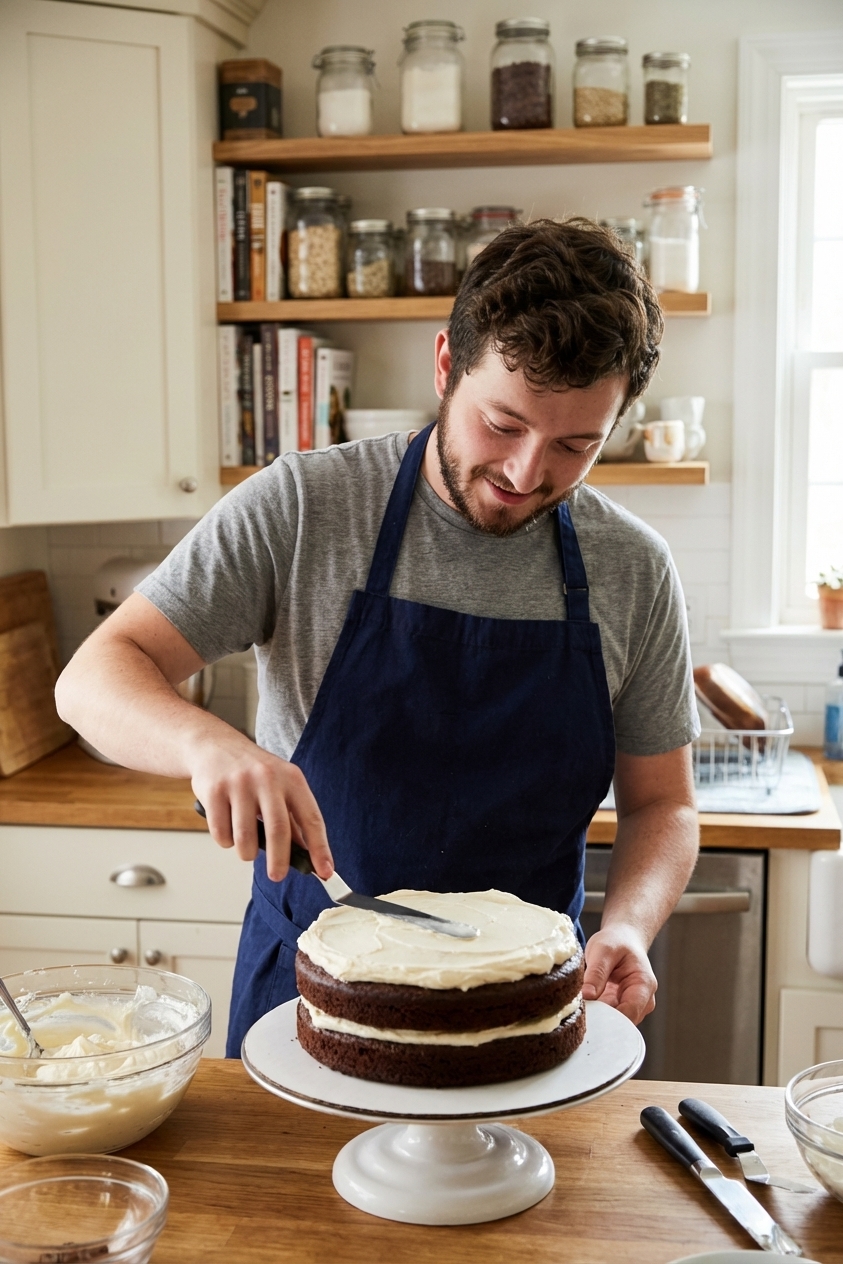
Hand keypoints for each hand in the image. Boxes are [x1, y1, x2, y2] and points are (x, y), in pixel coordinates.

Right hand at [189, 728, 332, 883]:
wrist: (214, 746)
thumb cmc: (252, 772)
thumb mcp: (280, 786)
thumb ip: (293, 819)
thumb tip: (308, 856)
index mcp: (292, 778)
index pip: (311, 818)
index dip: (320, 848)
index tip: (325, 872)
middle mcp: (267, 778)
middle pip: (279, 830)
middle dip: (280, 861)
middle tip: (277, 876)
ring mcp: (239, 784)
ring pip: (246, 838)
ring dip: (247, 853)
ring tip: (246, 848)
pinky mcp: (214, 791)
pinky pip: (221, 833)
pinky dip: (226, 841)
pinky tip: (227, 828)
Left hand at [582, 923, 656, 1024]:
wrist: (623, 939)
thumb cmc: (616, 942)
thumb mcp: (603, 950)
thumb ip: (596, 973)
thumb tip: (587, 996)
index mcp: (644, 985)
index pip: (629, 1013)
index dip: (608, 1020)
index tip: (588, 1018)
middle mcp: (643, 1001)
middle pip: (623, 1022)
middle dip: (601, 1020)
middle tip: (580, 1015)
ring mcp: (633, 1006)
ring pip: (615, 1023)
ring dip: (598, 1018)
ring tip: (581, 1008)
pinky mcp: (621, 1008)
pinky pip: (609, 1017)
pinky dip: (597, 1014)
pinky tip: (585, 1008)